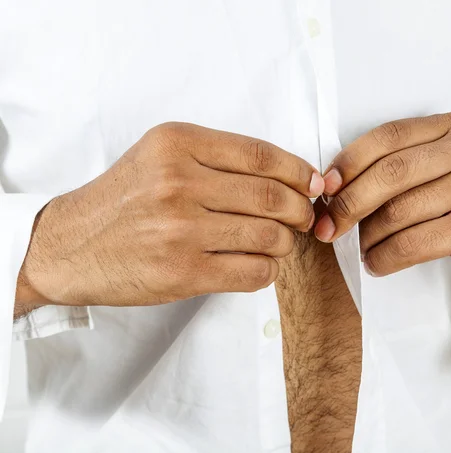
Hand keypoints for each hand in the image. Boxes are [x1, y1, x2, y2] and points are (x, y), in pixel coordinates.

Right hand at [17, 122, 323, 307]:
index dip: (300, 172)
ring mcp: (181, 230)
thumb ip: (218, 159)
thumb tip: (290, 175)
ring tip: (277, 242)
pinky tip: (257, 264)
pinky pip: (254, 273)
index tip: (314, 184)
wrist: (70, 245)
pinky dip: (267, 270)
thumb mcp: (161, 156)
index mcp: (178, 144)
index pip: (262, 156)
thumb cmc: (122, 200)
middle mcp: (179, 183)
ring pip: (270, 237)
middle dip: (302, 211)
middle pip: (274, 198)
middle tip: (303, 218)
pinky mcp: (183, 272)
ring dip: (285, 243)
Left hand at [314, 113, 450, 291]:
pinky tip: (378, 264)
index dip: (348, 163)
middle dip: (348, 204)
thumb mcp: (445, 173)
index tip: (325, 189)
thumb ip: (401, 171)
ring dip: (368, 237)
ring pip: (398, 211)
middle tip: (328, 228)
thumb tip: (335, 190)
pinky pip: (413, 243)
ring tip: (363, 249)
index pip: (387, 137)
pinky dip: (386, 257)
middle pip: (389, 174)